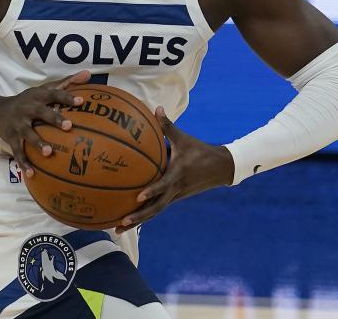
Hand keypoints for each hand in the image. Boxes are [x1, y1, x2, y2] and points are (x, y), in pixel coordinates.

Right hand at [0, 70, 90, 177]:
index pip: (54, 94)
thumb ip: (66, 83)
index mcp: (38, 97)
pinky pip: (18, 152)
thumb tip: (88, 74)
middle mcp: (27, 109)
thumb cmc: (28, 100)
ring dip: (38, 143)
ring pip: (28, 134)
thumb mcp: (44, 89)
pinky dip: (24, 163)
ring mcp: (18, 124)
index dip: (67, 97)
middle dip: (54, 119)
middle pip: (41, 113)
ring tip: (49, 152)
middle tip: (69, 126)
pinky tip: (32, 174)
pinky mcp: (11, 138)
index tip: (81, 102)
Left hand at [115, 107, 234, 233]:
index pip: (163, 186)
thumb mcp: (183, 138)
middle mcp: (175, 190)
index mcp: (177, 176)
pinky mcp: (174, 198)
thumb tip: (155, 108)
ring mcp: (175, 197)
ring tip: (117, 229)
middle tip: (120, 223)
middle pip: (155, 209)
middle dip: (138, 218)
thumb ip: (167, 126)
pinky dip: (144, 214)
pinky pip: (157, 208)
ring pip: (154, 212)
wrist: (220, 168)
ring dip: (138, 222)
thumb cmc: (199, 151)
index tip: (137, 197)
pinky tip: (129, 218)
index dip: (152, 192)